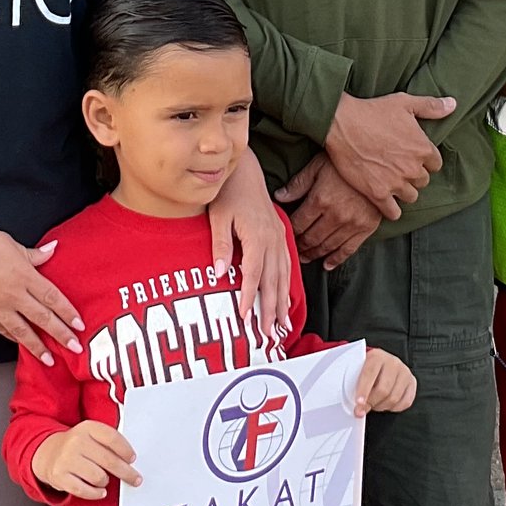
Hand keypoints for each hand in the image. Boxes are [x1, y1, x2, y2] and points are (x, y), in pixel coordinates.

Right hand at [0, 223, 81, 364]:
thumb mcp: (10, 243)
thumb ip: (33, 254)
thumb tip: (52, 250)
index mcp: (24, 275)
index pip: (53, 298)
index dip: (68, 312)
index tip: (79, 324)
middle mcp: (13, 295)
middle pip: (42, 318)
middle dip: (61, 335)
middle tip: (74, 348)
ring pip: (21, 331)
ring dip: (37, 347)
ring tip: (49, 359)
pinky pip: (0, 329)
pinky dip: (12, 338)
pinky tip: (19, 344)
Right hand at [31, 421, 137, 500]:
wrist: (47, 452)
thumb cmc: (77, 446)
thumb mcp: (91, 435)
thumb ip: (108, 442)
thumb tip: (130, 460)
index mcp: (87, 428)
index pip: (112, 438)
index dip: (125, 450)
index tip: (132, 459)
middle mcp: (76, 441)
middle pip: (108, 460)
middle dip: (126, 472)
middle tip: (134, 478)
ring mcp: (66, 459)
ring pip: (98, 477)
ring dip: (105, 481)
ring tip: (104, 479)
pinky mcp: (60, 476)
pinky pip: (84, 490)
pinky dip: (95, 493)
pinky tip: (100, 491)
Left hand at [209, 147, 290, 342]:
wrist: (245, 170)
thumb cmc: (228, 192)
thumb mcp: (218, 216)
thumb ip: (220, 245)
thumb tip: (218, 274)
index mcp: (258, 236)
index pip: (253, 273)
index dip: (249, 297)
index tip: (244, 317)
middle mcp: (273, 239)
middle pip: (273, 280)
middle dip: (270, 309)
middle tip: (268, 334)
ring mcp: (279, 238)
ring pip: (283, 276)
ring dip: (282, 302)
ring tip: (280, 326)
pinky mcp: (280, 236)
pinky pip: (287, 266)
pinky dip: (286, 285)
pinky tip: (285, 300)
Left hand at [275, 155, 384, 268]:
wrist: (379, 163)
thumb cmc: (346, 162)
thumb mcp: (318, 166)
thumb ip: (298, 184)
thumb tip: (279, 197)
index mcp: (320, 200)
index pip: (298, 223)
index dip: (289, 232)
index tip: (285, 235)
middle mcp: (335, 215)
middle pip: (311, 238)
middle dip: (299, 246)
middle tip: (293, 249)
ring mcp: (351, 224)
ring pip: (327, 246)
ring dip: (314, 254)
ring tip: (306, 257)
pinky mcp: (366, 228)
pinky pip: (348, 249)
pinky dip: (336, 259)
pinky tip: (327, 264)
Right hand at [323, 92, 453, 214]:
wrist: (341, 124)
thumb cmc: (372, 111)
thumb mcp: (405, 103)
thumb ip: (431, 106)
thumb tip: (453, 104)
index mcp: (423, 148)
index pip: (435, 164)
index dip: (424, 160)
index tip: (413, 157)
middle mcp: (413, 168)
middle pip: (423, 181)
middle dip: (414, 175)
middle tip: (400, 168)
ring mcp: (395, 183)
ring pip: (410, 196)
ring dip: (404, 191)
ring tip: (392, 183)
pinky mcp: (377, 193)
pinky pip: (393, 212)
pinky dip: (391, 210)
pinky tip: (386, 203)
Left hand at [352, 348, 416, 415]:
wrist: (381, 363)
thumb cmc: (368, 369)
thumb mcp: (359, 371)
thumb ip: (355, 384)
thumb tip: (356, 405)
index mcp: (376, 357)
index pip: (369, 374)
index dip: (363, 391)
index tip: (359, 403)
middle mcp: (392, 363)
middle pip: (383, 390)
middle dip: (371, 403)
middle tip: (363, 408)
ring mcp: (404, 372)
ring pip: (394, 398)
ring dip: (382, 406)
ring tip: (374, 404)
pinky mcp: (412, 382)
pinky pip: (405, 402)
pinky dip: (394, 408)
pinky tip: (386, 403)